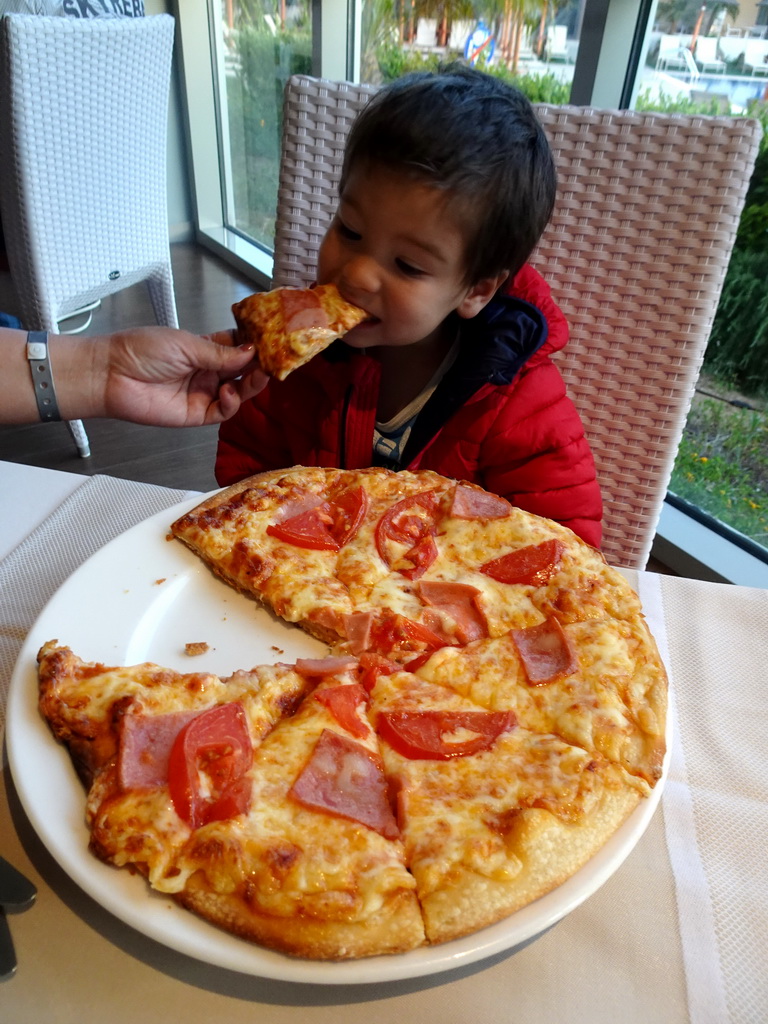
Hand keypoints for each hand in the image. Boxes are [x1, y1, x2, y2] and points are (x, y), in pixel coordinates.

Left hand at [101, 327, 267, 426]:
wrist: (111, 374)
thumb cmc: (140, 351)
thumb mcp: (185, 344)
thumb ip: (220, 352)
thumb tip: (251, 351)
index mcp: (204, 348)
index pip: (238, 347)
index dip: (255, 345)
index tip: (272, 342)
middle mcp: (207, 371)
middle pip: (243, 371)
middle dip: (259, 366)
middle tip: (272, 361)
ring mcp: (203, 393)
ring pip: (238, 392)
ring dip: (251, 384)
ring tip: (258, 375)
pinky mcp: (196, 414)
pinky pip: (223, 412)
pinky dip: (231, 403)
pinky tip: (227, 391)